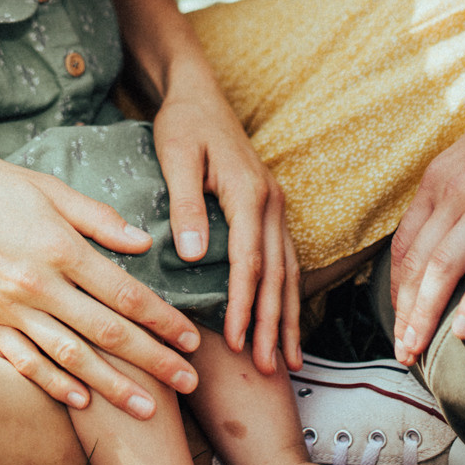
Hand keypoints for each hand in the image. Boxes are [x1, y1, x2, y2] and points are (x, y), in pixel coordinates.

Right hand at [0, 147, 201, 418]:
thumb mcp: (48, 187)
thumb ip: (98, 218)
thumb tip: (144, 243)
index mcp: (60, 247)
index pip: (126, 294)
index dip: (163, 320)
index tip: (191, 339)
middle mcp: (38, 285)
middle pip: (107, 333)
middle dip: (153, 361)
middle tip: (188, 384)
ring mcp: (9, 309)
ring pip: (71, 358)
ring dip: (112, 386)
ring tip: (147, 409)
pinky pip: (24, 362)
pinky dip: (53, 385)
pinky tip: (81, 401)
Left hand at [153, 79, 300, 374]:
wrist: (199, 94)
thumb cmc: (181, 125)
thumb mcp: (175, 157)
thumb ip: (186, 206)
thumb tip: (195, 258)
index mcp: (248, 192)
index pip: (249, 262)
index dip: (245, 305)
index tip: (238, 343)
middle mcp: (271, 201)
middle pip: (277, 273)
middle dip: (276, 324)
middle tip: (273, 370)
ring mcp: (275, 204)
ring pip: (288, 270)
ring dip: (289, 316)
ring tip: (289, 360)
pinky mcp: (270, 207)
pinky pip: (285, 258)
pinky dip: (288, 293)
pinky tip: (287, 320)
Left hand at [389, 73, 464, 360]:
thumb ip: (455, 195)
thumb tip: (446, 234)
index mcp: (438, 181)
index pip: (405, 244)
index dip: (396, 287)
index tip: (397, 319)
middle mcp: (454, 192)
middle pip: (419, 262)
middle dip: (405, 312)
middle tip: (400, 352)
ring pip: (446, 267)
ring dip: (428, 313)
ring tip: (418, 350)